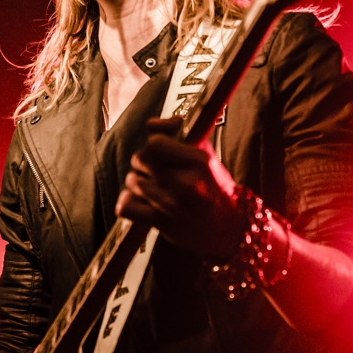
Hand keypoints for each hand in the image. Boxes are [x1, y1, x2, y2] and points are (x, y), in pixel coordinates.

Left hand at [115, 117, 245, 259]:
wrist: (227, 229)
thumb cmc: (213, 187)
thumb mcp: (205, 156)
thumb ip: (179, 134)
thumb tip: (151, 124)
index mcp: (198, 162)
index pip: (154, 142)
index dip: (155, 143)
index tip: (163, 150)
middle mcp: (185, 183)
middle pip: (140, 158)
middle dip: (144, 162)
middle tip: (158, 170)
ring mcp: (172, 204)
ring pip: (132, 180)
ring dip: (138, 182)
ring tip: (155, 188)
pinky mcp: (160, 223)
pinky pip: (125, 206)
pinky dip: (128, 202)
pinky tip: (142, 203)